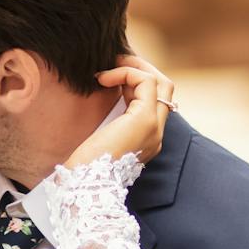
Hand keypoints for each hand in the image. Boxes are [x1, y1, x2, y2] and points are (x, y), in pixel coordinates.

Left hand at [64, 55, 175, 169]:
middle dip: (143, 69)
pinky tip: (103, 79)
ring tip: (110, 66)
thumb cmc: (83, 169)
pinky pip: (145, 82)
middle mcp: (155, 134)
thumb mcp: (97, 140)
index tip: (109, 79)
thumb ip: (107, 122)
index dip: (135, 84)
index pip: (154, 102)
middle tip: (117, 61)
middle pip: (166, 90)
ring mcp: (153, 128)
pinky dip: (126, 73)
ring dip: (135, 67)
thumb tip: (99, 97)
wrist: (83, 187)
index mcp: (146, 140)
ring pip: (161, 83)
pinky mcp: (144, 120)